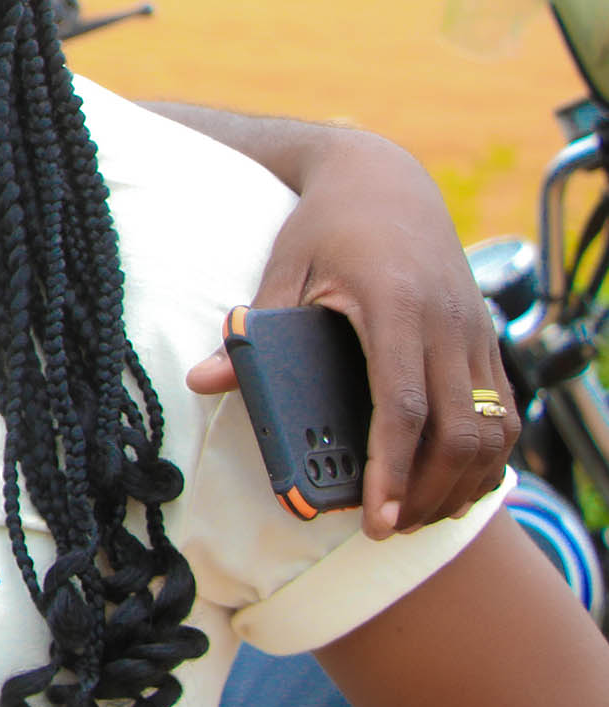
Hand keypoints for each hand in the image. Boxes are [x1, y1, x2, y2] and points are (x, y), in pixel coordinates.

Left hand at [187, 129, 514, 537]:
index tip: (378, 516)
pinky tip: (455, 480)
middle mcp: (447, 323)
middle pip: (458, 431)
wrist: (385, 178)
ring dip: (463, 480)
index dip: (393, 468)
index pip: (403, 406)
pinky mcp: (486, 336)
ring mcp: (475, 331)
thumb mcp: (283, 269)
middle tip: (390, 528)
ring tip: (418, 514)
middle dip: (429, 492)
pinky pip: (503, 410)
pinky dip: (487, 454)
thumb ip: (254, 333)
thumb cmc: (327, 225)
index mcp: (395, 307)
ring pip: (492, 428)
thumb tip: (203, 381)